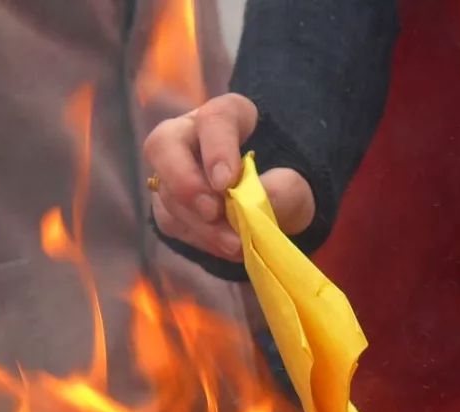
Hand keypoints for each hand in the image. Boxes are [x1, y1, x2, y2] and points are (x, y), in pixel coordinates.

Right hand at [143, 93, 315, 260]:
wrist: (278, 210)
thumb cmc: (285, 186)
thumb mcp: (295, 187)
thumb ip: (279, 191)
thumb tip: (247, 208)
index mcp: (229, 116)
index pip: (214, 119)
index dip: (217, 149)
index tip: (227, 182)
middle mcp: (190, 135)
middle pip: (163, 145)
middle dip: (185, 183)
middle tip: (212, 213)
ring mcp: (173, 169)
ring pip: (166, 191)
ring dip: (198, 223)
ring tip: (234, 244)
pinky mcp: (169, 205)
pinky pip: (171, 221)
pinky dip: (199, 238)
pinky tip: (226, 247)